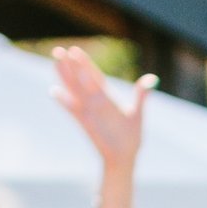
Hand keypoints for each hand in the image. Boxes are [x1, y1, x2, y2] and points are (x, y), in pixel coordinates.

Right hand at [51, 44, 152, 170]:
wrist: (124, 157)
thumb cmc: (131, 136)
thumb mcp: (137, 113)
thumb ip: (141, 95)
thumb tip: (152, 79)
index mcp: (107, 97)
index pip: (94, 76)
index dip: (84, 64)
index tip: (75, 50)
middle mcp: (95, 102)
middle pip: (80, 80)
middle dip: (70, 66)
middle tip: (58, 50)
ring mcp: (89, 111)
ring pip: (74, 91)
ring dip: (64, 77)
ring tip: (54, 62)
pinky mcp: (85, 123)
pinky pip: (73, 110)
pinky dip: (64, 101)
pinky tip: (54, 91)